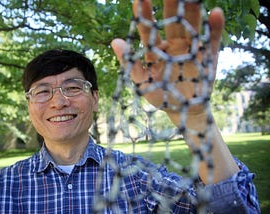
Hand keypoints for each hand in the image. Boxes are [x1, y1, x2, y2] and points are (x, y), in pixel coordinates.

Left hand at [111, 0, 223, 125]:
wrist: (183, 111)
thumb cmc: (161, 97)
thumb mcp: (143, 83)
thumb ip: (130, 63)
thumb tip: (115, 41)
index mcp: (156, 50)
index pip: (148, 29)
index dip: (144, 14)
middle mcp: (173, 44)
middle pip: (171, 21)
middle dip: (170, 4)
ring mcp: (191, 48)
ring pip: (192, 24)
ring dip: (192, 8)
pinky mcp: (208, 56)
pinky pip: (212, 39)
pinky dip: (215, 27)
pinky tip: (216, 13)